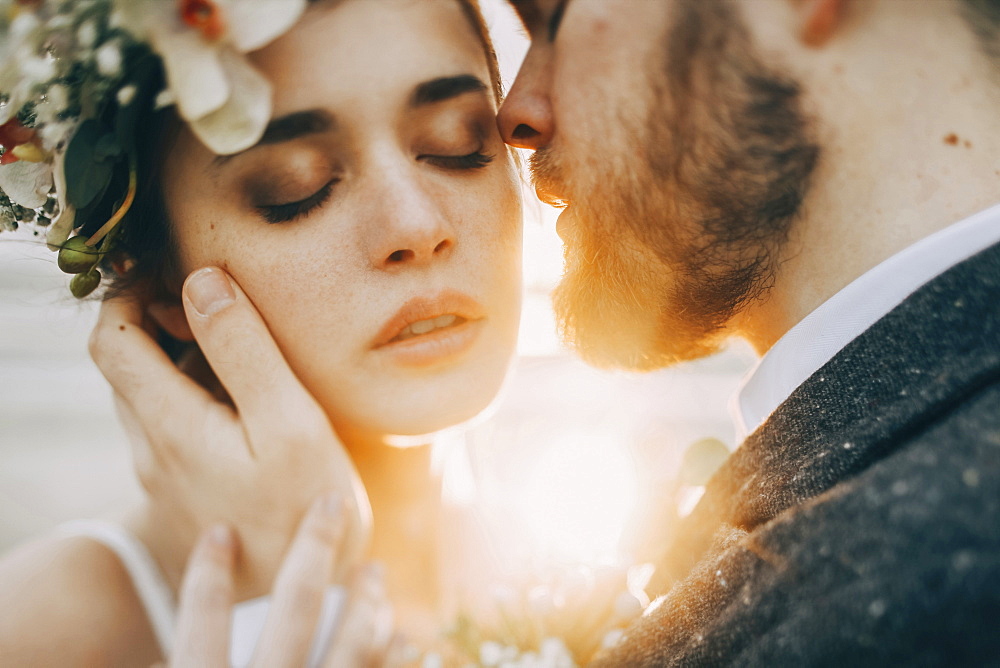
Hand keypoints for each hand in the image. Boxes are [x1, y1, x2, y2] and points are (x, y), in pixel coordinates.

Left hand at [90, 267, 370, 597]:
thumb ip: (243, 350)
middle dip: (161, 323)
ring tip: (242, 352)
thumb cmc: (302, 511)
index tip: (173, 272)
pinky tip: (249, 407)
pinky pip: (175, 430)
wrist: (297, 599)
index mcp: (169, 424)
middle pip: (130, 367)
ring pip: (153, 399)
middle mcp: (152, 450)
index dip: (129, 294)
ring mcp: (166, 476)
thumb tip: (201, 280)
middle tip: (218, 306)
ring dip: (181, 361)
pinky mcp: (185, 494)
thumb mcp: (287, 423)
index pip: (112, 340)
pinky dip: (197, 398)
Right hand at [170, 495, 404, 667]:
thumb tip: (140, 666)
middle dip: (315, 549)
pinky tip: (400, 636)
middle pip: (296, 610)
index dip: (209, 573)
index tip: (219, 531)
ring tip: (372, 570)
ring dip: (365, 601)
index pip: (204, 621)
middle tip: (331, 503)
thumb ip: (176, 666)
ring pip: (350, 647)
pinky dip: (391, 656)